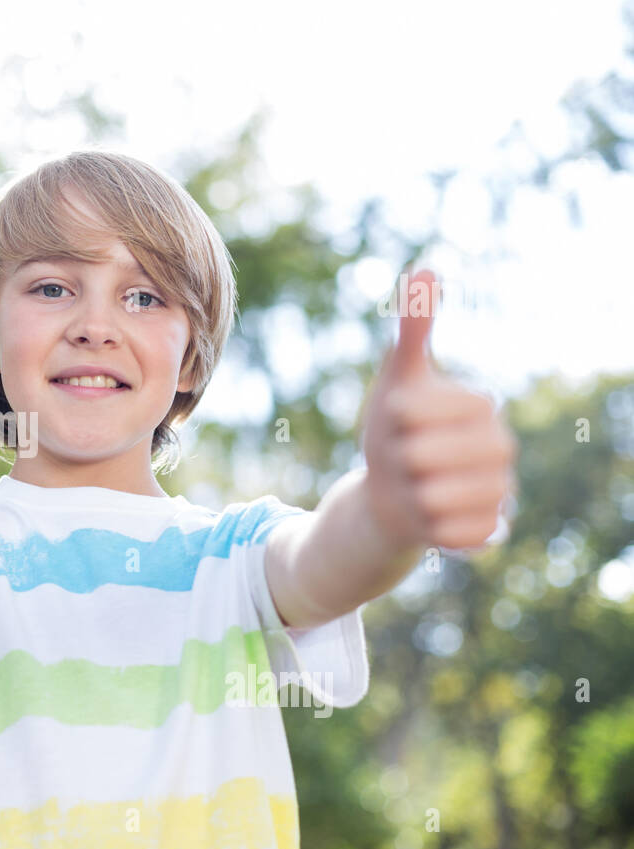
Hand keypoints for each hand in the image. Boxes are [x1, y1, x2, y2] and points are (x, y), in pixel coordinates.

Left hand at [360, 269, 516, 551]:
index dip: (397, 416)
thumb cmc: (396, 431)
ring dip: (412, 496)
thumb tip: (425, 269)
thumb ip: (412, 328)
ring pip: (438, 499)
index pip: (420, 410)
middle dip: (399, 459)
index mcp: (481, 407)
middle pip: (425, 457)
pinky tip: (430, 518)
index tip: (398, 418)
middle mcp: (500, 450)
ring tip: (416, 488)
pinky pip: (453, 535)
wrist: (391, 495)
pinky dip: (430, 530)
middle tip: (406, 459)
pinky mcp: (489, 533)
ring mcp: (499, 493)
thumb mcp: (397, 379)